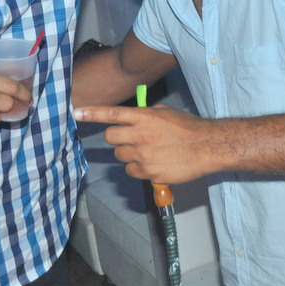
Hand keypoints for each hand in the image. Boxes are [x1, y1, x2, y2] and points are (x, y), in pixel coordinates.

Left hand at [73, 105, 212, 183]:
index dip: (91, 113)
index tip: (76, 112)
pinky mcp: (149, 173)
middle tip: (129, 139)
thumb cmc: (188, 127)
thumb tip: (132, 118)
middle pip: (110, 137)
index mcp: (144, 117)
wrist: (207, 147)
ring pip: (120, 155)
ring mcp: (144, 155)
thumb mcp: (165, 112)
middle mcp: (140, 135)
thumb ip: (145, 114)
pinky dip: (137, 169)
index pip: (112, 114)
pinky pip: (131, 171)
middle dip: (116, 138)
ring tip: (147, 152)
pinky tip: (152, 164)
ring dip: (128, 154)